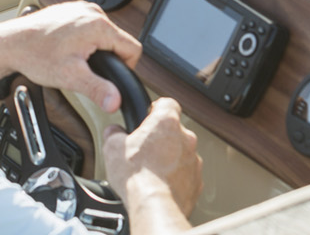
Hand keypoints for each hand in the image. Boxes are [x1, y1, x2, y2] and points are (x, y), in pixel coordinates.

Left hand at [0, 2, 141, 114]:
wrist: (11, 44)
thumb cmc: (36, 55)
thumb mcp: (71, 77)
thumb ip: (98, 89)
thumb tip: (115, 102)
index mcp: (98, 25)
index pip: (133, 48)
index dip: (126, 67)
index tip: (109, 77)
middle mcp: (92, 12)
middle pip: (118, 40)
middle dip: (107, 58)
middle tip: (85, 69)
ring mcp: (81, 8)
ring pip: (104, 34)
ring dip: (95, 48)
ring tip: (74, 59)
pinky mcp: (72, 10)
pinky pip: (90, 26)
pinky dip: (84, 39)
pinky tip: (67, 49)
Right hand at [105, 97, 201, 218]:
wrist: (154, 206)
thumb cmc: (138, 177)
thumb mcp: (113, 148)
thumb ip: (114, 134)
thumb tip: (113, 133)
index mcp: (167, 122)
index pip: (166, 103)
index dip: (156, 109)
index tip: (148, 117)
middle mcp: (186, 138)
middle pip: (174, 131)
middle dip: (161, 139)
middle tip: (145, 152)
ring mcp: (194, 160)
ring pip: (181, 154)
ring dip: (169, 160)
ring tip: (152, 173)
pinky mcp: (196, 181)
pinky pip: (186, 175)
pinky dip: (176, 178)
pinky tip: (161, 186)